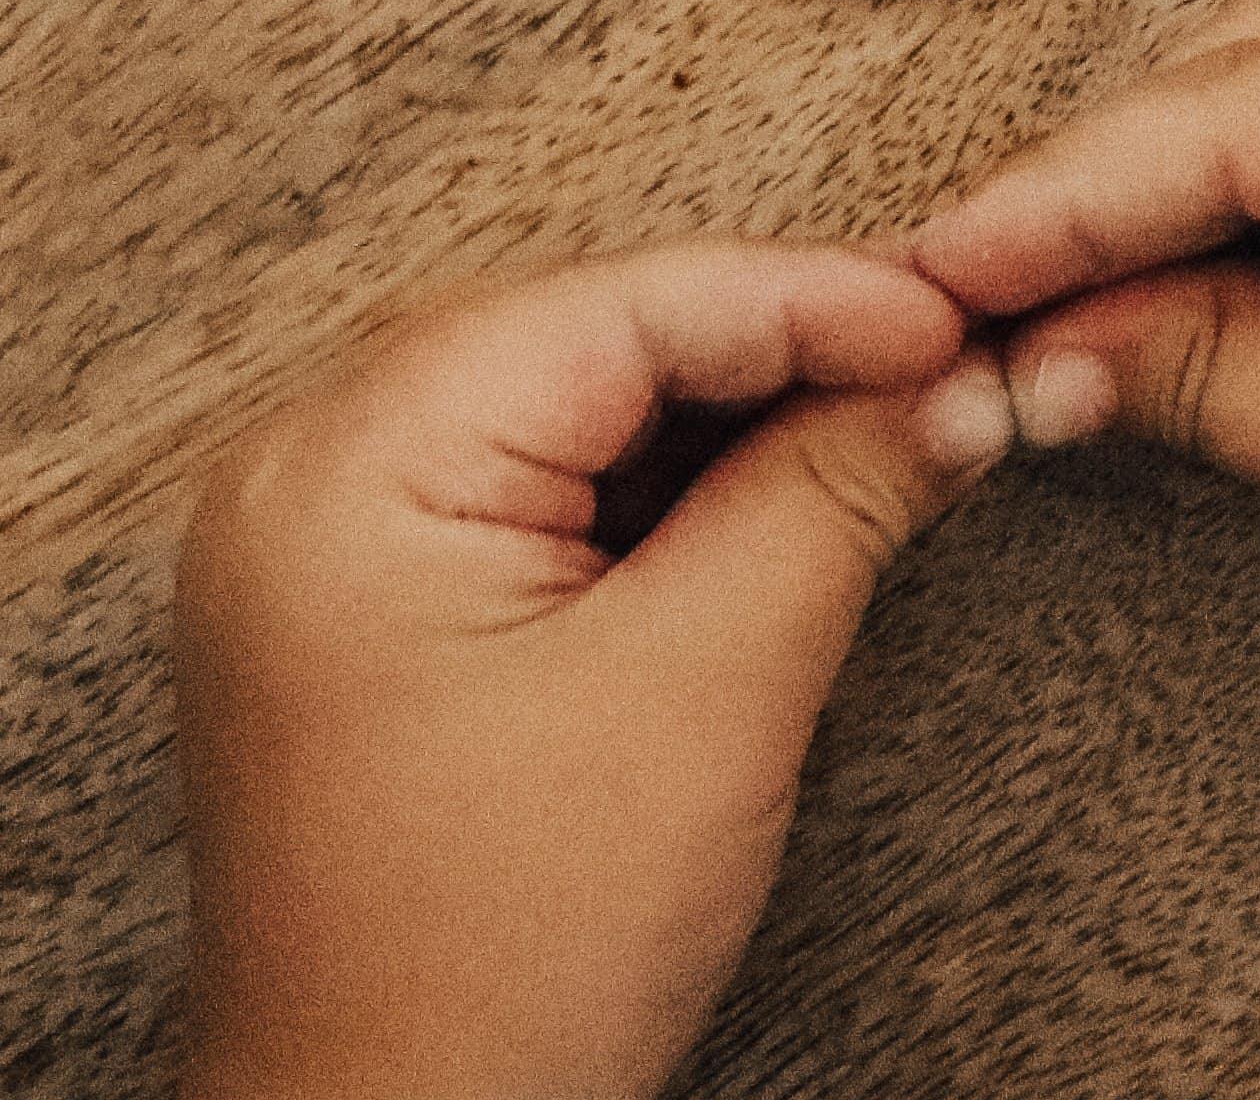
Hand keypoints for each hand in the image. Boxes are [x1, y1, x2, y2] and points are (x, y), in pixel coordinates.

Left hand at [177, 242, 1006, 1099]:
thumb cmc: (499, 962)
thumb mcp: (705, 695)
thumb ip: (832, 494)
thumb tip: (951, 375)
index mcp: (347, 471)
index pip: (620, 306)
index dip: (808, 296)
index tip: (954, 317)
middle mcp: (304, 473)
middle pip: (590, 334)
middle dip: (773, 343)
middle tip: (939, 362)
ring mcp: (323, 541)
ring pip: (571, 401)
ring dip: (727, 409)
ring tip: (884, 418)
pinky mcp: (364, 606)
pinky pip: (534, 481)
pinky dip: (660, 481)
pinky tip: (774, 490)